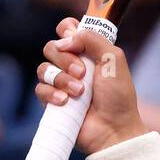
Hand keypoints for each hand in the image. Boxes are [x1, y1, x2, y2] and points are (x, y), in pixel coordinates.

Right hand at [35, 17, 147, 156]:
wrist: (115, 129)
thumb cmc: (118, 97)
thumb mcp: (114, 59)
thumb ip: (93, 38)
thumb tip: (66, 38)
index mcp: (87, 53)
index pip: (66, 30)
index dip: (66, 30)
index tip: (73, 38)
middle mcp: (72, 66)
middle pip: (51, 47)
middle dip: (65, 58)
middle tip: (82, 73)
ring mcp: (61, 85)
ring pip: (44, 69)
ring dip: (61, 78)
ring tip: (79, 92)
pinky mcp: (53, 103)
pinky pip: (41, 90)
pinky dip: (52, 94)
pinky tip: (66, 102)